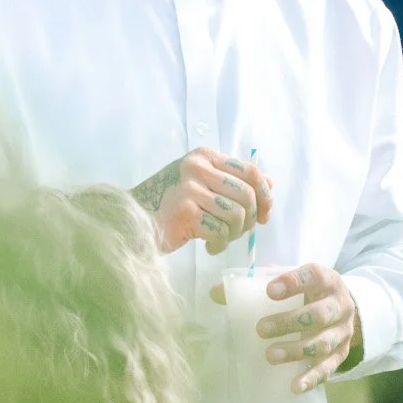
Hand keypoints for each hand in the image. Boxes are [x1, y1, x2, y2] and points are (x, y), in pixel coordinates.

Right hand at [132, 147, 273, 254]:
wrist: (132, 221)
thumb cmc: (169, 204)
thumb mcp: (202, 184)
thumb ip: (233, 181)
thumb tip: (270, 184)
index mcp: (204, 156)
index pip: (250, 170)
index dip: (264, 194)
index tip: (265, 214)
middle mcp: (196, 167)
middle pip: (246, 194)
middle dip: (249, 219)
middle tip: (238, 232)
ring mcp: (190, 188)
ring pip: (236, 214)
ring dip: (234, 234)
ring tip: (221, 238)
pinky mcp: (185, 212)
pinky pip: (220, 231)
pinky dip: (219, 244)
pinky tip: (209, 246)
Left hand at [211, 262, 361, 393]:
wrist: (344, 308)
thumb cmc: (309, 292)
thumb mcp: (290, 281)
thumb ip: (257, 285)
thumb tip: (216, 293)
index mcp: (326, 280)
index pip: (314, 276)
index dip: (294, 282)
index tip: (269, 291)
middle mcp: (340, 305)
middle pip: (318, 314)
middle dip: (289, 323)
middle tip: (260, 329)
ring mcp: (343, 331)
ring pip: (323, 343)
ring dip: (296, 351)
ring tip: (270, 356)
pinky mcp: (341, 353)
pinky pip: (328, 368)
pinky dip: (311, 378)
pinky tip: (294, 386)